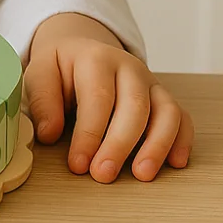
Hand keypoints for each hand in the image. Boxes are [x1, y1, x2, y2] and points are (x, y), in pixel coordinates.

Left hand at [25, 12, 193, 182]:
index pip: (98, 98)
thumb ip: (43, 100)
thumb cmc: (59, 67)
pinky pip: (182, 117)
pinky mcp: (162, 97)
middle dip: (120, 144)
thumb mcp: (40, 72)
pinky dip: (182, 140)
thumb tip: (49, 134)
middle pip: (135, 106)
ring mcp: (150, 81)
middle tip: (103, 175)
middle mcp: (128, 66)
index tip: (78, 164)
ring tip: (142, 175)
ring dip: (157, 145)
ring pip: (166, 111)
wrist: (79, 47)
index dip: (89, 134)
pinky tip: (175, 163)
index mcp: (95, 58)